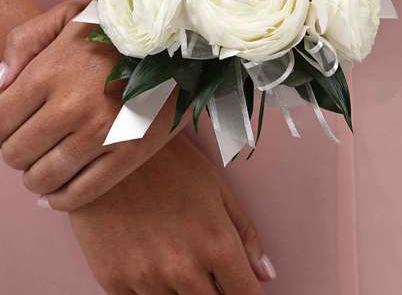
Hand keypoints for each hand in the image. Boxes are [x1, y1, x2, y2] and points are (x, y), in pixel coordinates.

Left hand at [0, 1, 189, 210]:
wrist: (177, 43)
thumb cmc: (118, 30)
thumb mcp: (68, 16)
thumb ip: (23, 42)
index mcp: (49, 72)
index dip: (1, 128)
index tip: (14, 124)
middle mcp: (71, 107)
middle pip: (15, 154)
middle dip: (17, 150)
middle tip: (34, 140)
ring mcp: (102, 134)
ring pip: (42, 178)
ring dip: (36, 176)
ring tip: (46, 162)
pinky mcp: (129, 154)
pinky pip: (80, 194)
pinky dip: (60, 200)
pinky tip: (57, 192)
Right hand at [69, 134, 273, 293]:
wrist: (108, 147)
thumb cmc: (168, 161)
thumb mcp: (215, 186)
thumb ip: (244, 232)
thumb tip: (266, 274)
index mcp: (216, 243)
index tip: (243, 288)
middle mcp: (183, 269)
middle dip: (217, 293)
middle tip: (208, 268)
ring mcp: (146, 279)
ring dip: (183, 292)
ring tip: (175, 255)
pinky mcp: (113, 281)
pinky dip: (151, 290)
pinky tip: (150, 261)